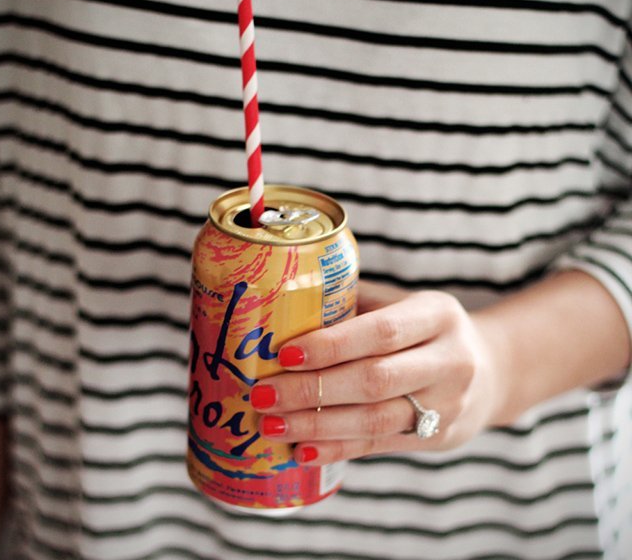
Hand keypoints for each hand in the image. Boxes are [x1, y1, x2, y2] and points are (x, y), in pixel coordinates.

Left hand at [249, 281, 504, 464]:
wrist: (490, 370)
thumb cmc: (425, 330)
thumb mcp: (404, 304)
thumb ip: (355, 305)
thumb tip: (283, 307)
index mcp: (438, 315)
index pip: (381, 332)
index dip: (332, 345)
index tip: (284, 354)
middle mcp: (450, 359)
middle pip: (375, 380)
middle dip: (312, 390)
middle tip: (263, 395)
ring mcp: (448, 404)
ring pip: (375, 420)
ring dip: (317, 426)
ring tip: (271, 426)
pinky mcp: (438, 437)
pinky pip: (381, 445)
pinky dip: (339, 448)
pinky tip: (303, 451)